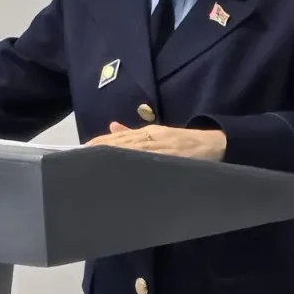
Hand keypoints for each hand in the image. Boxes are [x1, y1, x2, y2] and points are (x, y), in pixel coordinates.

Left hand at [85, 122, 226, 161]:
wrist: (214, 144)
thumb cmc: (184, 142)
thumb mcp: (159, 134)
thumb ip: (134, 134)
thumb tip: (112, 127)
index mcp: (147, 132)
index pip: (117, 139)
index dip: (99, 144)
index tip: (80, 151)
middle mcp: (151, 137)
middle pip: (121, 144)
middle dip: (100, 150)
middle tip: (79, 159)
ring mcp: (161, 148)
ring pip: (132, 151)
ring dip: (113, 155)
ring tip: (94, 162)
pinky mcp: (171, 158)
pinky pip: (150, 160)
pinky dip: (135, 161)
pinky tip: (122, 166)